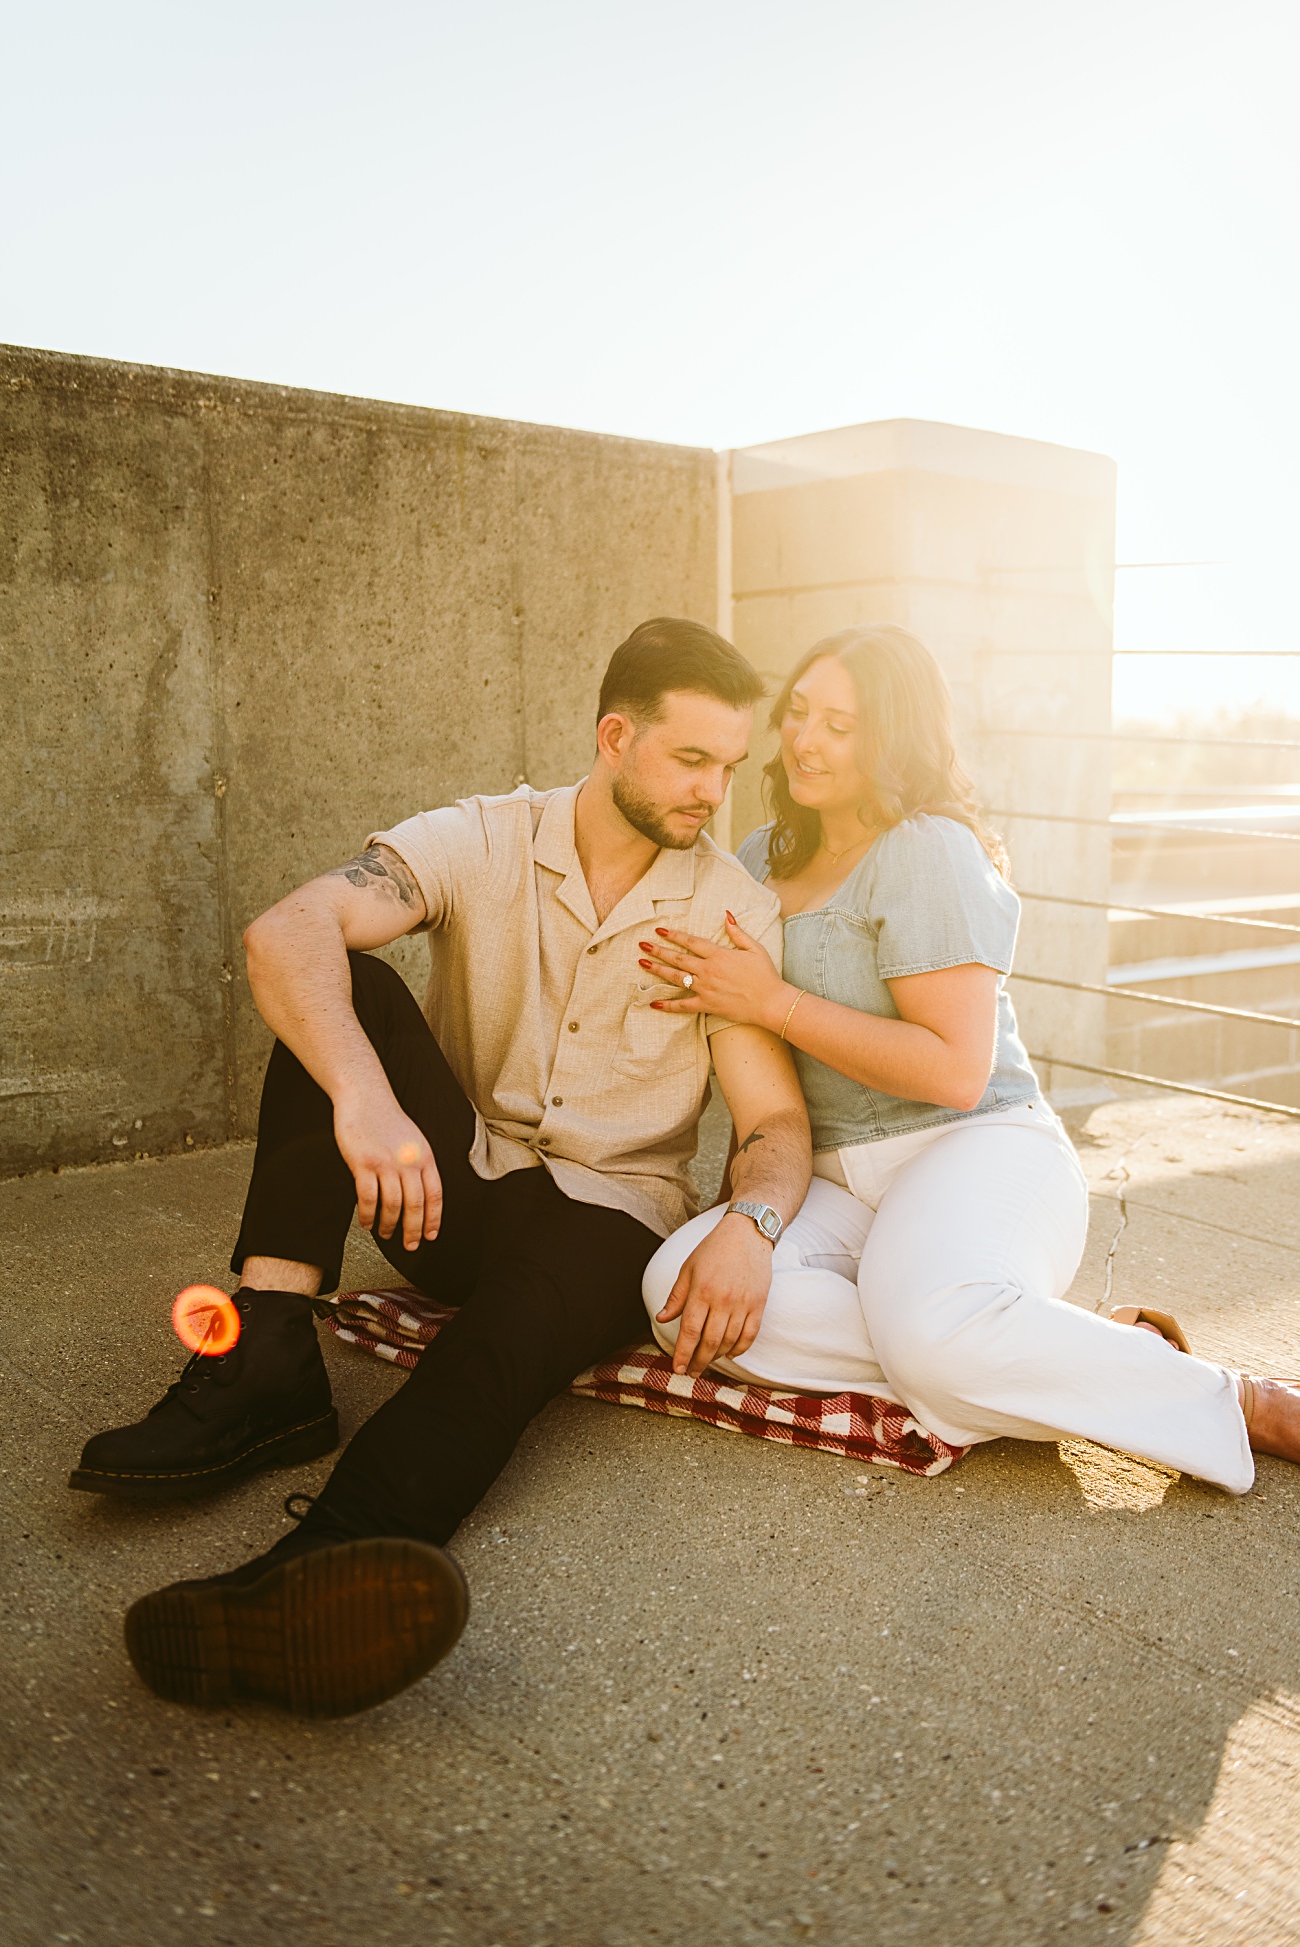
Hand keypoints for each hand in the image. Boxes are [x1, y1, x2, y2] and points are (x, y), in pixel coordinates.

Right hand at [333, 1088, 442, 1250]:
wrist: (365, 1097)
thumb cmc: (387, 1119)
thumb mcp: (414, 1141)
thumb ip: (419, 1165)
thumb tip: (421, 1194)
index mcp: (425, 1156)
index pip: (435, 1195)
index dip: (434, 1219)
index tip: (430, 1236)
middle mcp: (409, 1161)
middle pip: (415, 1205)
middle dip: (413, 1230)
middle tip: (409, 1245)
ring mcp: (386, 1163)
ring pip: (392, 1205)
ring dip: (389, 1225)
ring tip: (385, 1233)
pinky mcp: (363, 1163)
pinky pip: (367, 1199)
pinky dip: (368, 1215)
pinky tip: (366, 1222)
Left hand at [638, 913, 789, 1030]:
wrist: (771, 1002)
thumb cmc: (765, 975)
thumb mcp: (754, 948)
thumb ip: (737, 932)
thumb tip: (726, 915)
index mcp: (719, 955)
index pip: (691, 942)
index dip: (674, 935)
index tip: (659, 930)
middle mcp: (708, 971)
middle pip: (678, 958)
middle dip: (658, 951)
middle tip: (642, 945)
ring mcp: (706, 989)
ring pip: (676, 978)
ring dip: (658, 970)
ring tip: (642, 963)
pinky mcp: (707, 1005)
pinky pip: (683, 1006)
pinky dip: (668, 1005)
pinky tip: (653, 1003)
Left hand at [655, 1213, 773, 1376]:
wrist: (747, 1233)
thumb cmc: (714, 1249)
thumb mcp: (688, 1268)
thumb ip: (676, 1296)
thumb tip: (662, 1319)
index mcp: (701, 1291)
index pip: (690, 1331)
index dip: (683, 1353)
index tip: (677, 1368)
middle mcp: (723, 1300)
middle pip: (709, 1341)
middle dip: (698, 1361)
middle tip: (691, 1372)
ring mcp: (743, 1303)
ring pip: (730, 1341)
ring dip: (717, 1357)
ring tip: (707, 1362)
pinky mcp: (759, 1304)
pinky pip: (750, 1335)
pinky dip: (740, 1348)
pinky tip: (730, 1354)